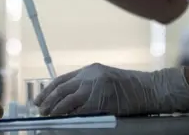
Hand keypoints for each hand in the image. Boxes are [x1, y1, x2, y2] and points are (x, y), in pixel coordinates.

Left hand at [34, 63, 188, 115]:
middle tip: (39, 108)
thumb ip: (87, 83)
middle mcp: (89, 76)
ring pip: (67, 100)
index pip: (61, 79)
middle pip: (61, 88)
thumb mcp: (105, 78)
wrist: (149, 88)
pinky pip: (79, 110)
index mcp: (89, 69)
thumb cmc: (129, 86)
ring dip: (54, 108)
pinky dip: (69, 115)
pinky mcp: (100, 101)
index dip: (48, 89)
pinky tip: (62, 119)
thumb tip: (67, 97)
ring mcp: (95, 88)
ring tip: (47, 114)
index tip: (39, 97)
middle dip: (47, 99)